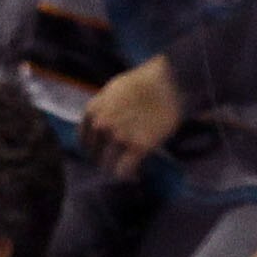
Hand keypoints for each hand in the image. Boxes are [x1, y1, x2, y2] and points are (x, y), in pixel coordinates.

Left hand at [79, 54, 184, 180]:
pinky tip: (136, 176)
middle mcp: (102, 125)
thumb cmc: (147, 81)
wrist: (171, 80)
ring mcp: (119, 136)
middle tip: (119, 162)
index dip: (94, 149)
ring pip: (108, 166)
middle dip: (105, 160)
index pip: (85, 142)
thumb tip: (99, 126)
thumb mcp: (114, 89)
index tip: (104, 153)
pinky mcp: (138, 146)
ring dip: (117, 170)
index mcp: (93, 111)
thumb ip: (103, 108)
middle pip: (95, 156)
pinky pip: (125, 172)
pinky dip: (130, 176)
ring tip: (129, 171)